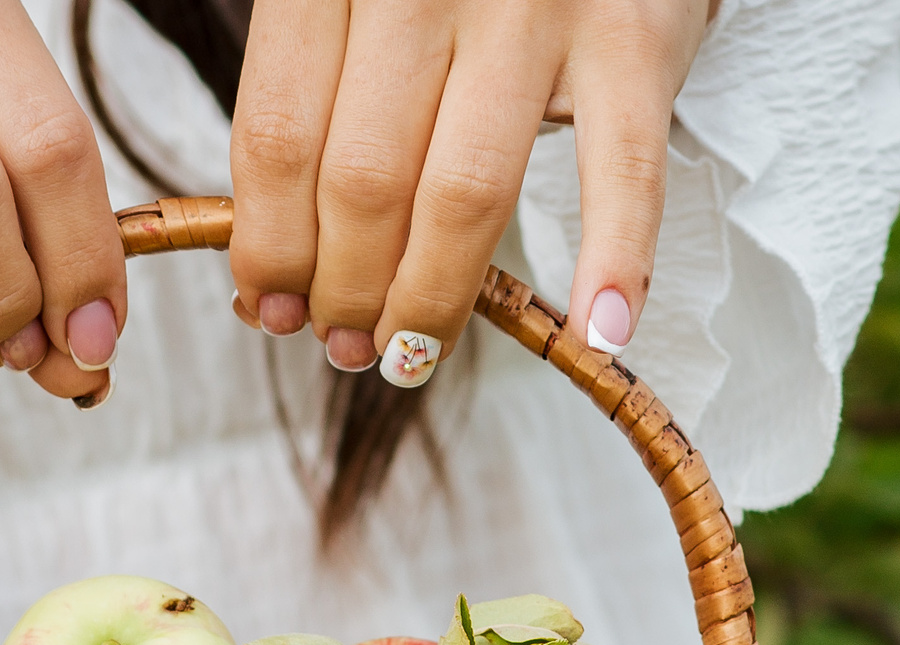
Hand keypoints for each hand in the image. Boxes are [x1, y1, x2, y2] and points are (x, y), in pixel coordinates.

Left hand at [226, 0, 710, 386]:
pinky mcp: (632, 36)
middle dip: (343, 289)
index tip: (269, 307)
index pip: (282, 136)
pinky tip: (599, 333)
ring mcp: (536, 8)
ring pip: (465, 196)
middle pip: (364, 181)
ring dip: (429, 301)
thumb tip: (267, 275)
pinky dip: (616, 261)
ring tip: (407, 354)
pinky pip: (621, 171)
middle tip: (341, 342)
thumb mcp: (357, 3)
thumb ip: (312, 104)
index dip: (268, 243)